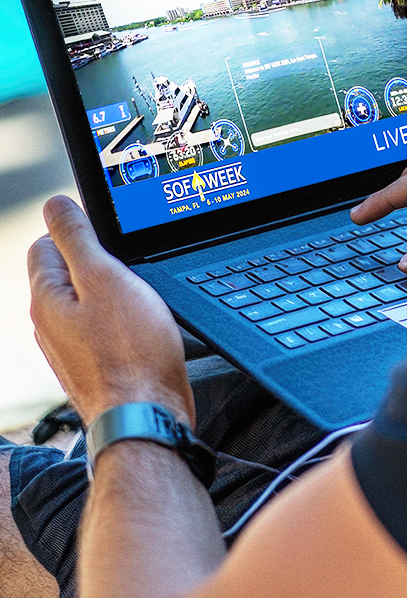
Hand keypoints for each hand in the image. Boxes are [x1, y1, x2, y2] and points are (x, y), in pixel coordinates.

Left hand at [28, 195, 193, 427]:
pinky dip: (121, 316)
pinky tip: (143, 325)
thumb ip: (77, 237)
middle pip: (67, 270)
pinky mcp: (94, 364)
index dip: (81, 231)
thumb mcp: (104, 277)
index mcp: (45, 298)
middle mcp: (50, 323)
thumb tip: (55, 204)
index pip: (47, 242)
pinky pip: (102, 325)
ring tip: (140, 299)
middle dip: (99, 261)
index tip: (114, 241)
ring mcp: (71, 347)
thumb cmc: (132, 350)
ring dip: (113, 290)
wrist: (147, 416)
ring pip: (87, 298)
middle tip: (131, 270)